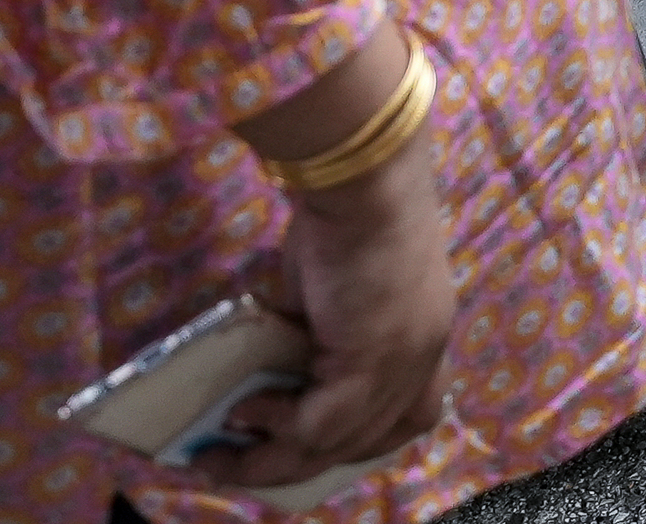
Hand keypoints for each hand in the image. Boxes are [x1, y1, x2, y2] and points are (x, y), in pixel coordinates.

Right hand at [219, 140, 455, 494]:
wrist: (364, 179)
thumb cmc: (348, 209)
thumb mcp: (332, 284)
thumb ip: (313, 328)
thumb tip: (271, 363)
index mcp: (426, 334)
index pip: (407, 416)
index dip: (360, 441)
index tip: (308, 447)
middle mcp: (424, 359)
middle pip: (367, 443)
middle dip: (302, 463)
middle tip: (247, 467)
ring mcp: (402, 367)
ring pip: (335, 444)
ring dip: (271, 461)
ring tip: (219, 460)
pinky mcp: (370, 366)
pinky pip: (316, 425)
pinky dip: (273, 429)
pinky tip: (239, 416)